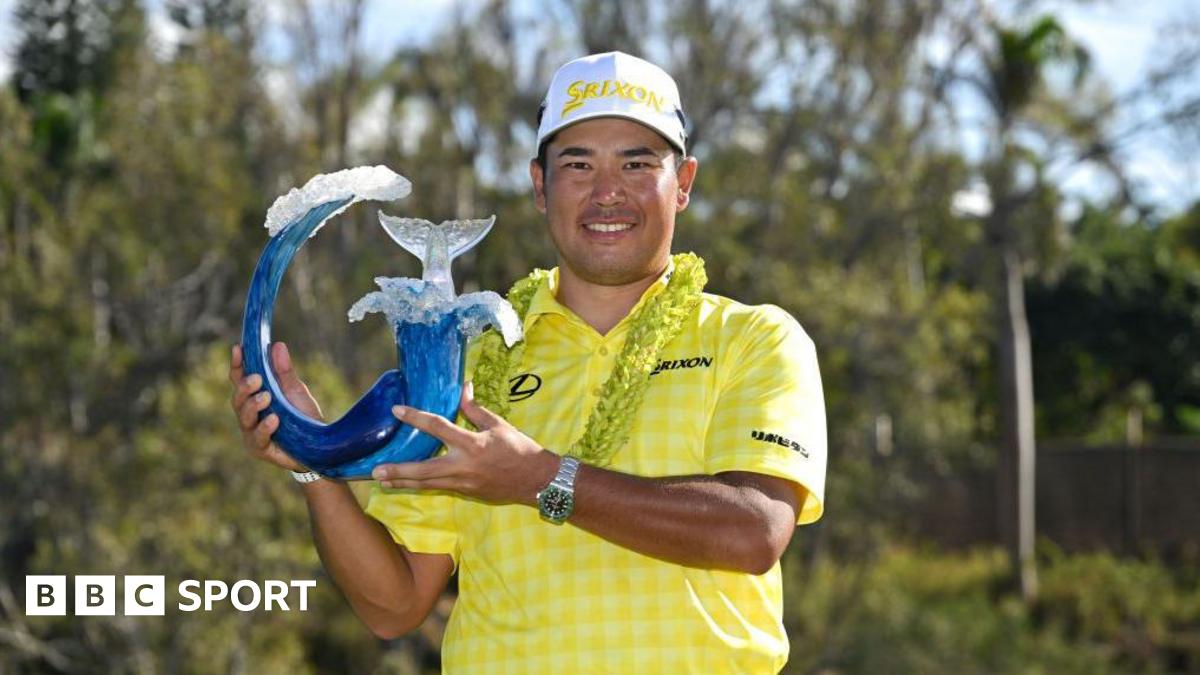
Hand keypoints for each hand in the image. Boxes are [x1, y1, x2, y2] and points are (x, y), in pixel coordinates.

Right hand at [229, 342, 322, 472]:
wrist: (319, 445)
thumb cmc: (304, 416)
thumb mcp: (296, 390)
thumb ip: (284, 371)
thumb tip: (277, 345)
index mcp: (255, 397)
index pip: (239, 379)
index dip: (237, 364)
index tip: (239, 348)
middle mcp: (249, 414)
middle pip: (237, 398)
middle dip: (244, 387)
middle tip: (256, 378)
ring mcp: (252, 432)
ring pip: (243, 417)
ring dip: (253, 405)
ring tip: (266, 397)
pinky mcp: (260, 449)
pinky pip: (258, 438)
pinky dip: (264, 427)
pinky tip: (273, 419)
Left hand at [371, 382, 558, 505]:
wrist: (537, 481)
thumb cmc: (519, 449)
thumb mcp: (498, 425)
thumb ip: (475, 409)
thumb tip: (464, 388)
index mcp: (472, 444)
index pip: (438, 428)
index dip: (416, 417)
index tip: (397, 410)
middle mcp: (463, 466)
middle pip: (424, 470)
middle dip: (399, 470)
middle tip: (376, 470)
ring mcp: (463, 483)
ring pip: (427, 484)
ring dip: (403, 482)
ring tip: (382, 481)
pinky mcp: (466, 492)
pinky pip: (438, 488)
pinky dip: (420, 485)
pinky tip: (406, 483)